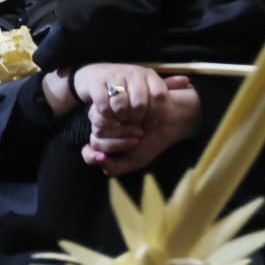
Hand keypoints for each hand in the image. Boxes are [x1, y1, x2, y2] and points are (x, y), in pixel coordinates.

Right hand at [71, 64, 185, 126]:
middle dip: (136, 118)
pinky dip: (106, 113)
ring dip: (120, 117)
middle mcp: (132, 72)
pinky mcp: (96, 83)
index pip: (159, 94)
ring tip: (120, 121)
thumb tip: (187, 81)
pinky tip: (107, 115)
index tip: (152, 122)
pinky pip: (104, 103)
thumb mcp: (146, 84)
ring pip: (121, 104)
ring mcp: (113, 76)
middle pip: (140, 104)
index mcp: (146, 74)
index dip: (157, 112)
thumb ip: (165, 86)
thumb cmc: (124, 83)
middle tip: (134, 124)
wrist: (94, 74)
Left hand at [83, 84, 201, 175]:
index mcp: (105, 140)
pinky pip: (108, 110)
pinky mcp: (117, 96)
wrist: (172, 120)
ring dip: (122, 131)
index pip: (91, 149)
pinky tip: (139, 119)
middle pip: (95, 135)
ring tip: (140, 130)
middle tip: (137, 138)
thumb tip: (98, 157)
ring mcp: (109, 110)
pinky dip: (125, 119)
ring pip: (100, 124)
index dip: (109, 150)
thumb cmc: (153, 141)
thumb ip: (113, 167)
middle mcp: (104, 124)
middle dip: (117, 141)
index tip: (131, 148)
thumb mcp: (134, 161)